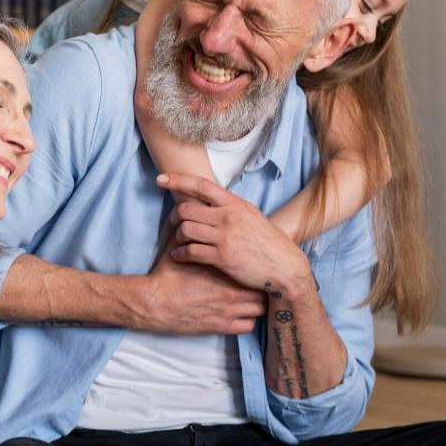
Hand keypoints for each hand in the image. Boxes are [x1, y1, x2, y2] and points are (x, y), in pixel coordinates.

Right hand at [136, 233, 267, 334]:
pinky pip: (248, 326)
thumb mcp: (179, 249)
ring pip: (260, 309)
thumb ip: (191, 235)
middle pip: (263, 289)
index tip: (253, 266)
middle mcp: (231, 292)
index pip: (254, 268)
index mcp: (224, 270)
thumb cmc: (166, 276)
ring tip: (250, 299)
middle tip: (255, 282)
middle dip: (261, 286)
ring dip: (257, 304)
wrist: (154, 303)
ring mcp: (228, 312)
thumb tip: (190, 215)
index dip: (256, 267)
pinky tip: (240, 314)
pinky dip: (248, 320)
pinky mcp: (221, 327)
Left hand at [160, 172, 311, 294]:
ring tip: (178, 242)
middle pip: (186, 209)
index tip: (160, 179)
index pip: (202, 185)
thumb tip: (210, 200)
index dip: (178, 180)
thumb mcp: (251, 216)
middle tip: (173, 223)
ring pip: (185, 230)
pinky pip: (190, 252)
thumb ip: (230, 208)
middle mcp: (228, 217)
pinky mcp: (222, 258)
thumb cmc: (267, 241)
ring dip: (177, 236)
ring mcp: (224, 237)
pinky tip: (179, 256)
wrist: (284, 266)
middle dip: (174, 216)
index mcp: (235, 204)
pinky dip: (180, 254)